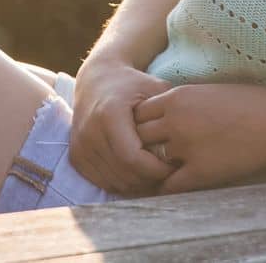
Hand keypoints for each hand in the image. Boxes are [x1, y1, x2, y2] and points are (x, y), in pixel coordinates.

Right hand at [69, 55, 177, 194]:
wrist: (97, 80)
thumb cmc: (132, 84)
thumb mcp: (154, 89)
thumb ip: (169, 113)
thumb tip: (189, 141)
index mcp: (109, 115)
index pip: (133, 159)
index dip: (156, 169)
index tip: (174, 165)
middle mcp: (89, 132)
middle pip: (124, 174)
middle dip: (150, 180)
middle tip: (168, 174)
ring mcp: (80, 146)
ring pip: (113, 182)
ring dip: (137, 185)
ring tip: (154, 173)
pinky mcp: (76, 156)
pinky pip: (102, 182)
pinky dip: (121, 183)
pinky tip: (137, 173)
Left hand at [132, 84, 265, 195]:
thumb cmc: (250, 104)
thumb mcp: (208, 91)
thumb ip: (184, 101)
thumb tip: (167, 109)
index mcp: (176, 97)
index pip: (139, 112)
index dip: (141, 123)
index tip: (146, 131)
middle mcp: (174, 121)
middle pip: (138, 136)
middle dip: (140, 144)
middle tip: (143, 153)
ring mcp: (184, 147)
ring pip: (150, 161)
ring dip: (151, 166)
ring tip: (152, 172)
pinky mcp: (198, 172)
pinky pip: (168, 185)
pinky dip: (164, 187)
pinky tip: (168, 187)